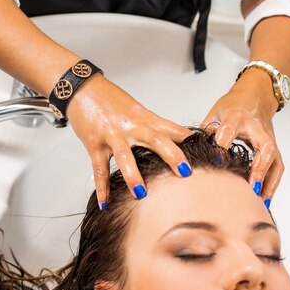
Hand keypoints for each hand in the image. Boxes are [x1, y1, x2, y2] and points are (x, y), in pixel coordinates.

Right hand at [67, 74, 192, 207]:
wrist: (81, 88)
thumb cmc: (109, 99)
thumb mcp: (135, 109)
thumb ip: (151, 126)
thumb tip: (172, 141)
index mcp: (144, 118)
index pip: (172, 129)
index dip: (190, 140)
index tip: (207, 151)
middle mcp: (131, 126)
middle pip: (155, 140)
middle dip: (171, 156)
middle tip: (185, 172)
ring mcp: (112, 135)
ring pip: (124, 156)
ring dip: (133, 175)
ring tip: (141, 194)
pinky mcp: (94, 143)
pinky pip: (99, 168)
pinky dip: (101, 187)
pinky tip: (106, 202)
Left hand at [201, 69, 281, 206]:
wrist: (255, 96)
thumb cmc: (232, 105)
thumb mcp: (214, 113)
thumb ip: (206, 133)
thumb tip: (191, 155)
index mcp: (236, 117)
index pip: (229, 131)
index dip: (222, 146)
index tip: (216, 162)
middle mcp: (256, 128)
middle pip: (264, 149)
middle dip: (258, 169)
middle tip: (250, 189)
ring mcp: (268, 138)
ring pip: (275, 160)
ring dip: (268, 182)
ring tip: (260, 202)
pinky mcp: (274, 146)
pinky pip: (277, 166)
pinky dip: (273, 183)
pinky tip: (265, 198)